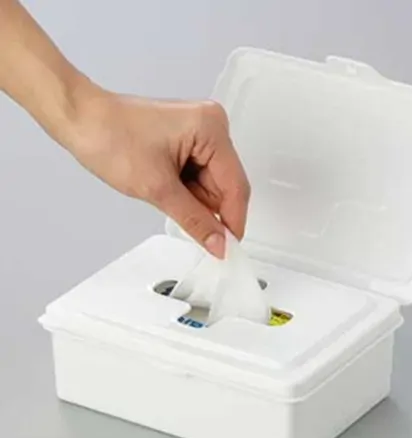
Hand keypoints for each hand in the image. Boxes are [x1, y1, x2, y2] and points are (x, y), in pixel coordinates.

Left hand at [63, 85, 249, 258]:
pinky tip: (167, 189)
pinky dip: (187, 192)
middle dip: (209, 210)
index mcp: (210, 128)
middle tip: (192, 230)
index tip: (229, 247)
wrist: (82, 121)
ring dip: (194, 200)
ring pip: (212, 184)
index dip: (233, 221)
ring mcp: (201, 132)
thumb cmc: (109, 137)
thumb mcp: (157, 188)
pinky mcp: (190, 140)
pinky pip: (200, 176)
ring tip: (163, 194)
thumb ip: (195, 220)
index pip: (236, 186)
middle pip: (225, 185)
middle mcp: (211, 125)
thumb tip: (219, 242)